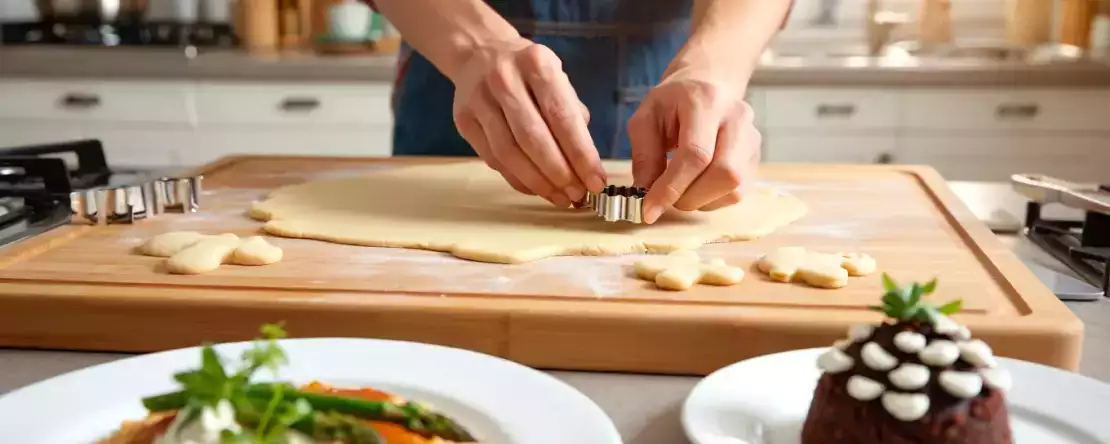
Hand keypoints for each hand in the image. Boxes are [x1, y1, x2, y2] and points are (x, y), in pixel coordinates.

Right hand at [451, 38, 606, 206]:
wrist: (480, 53)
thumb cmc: (529, 73)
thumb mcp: (557, 79)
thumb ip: (573, 116)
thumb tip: (587, 166)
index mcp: (536, 63)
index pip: (562, 117)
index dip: (581, 154)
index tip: (596, 181)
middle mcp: (505, 79)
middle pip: (533, 138)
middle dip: (559, 173)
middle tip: (578, 195)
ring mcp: (479, 99)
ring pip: (509, 153)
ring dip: (538, 182)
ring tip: (560, 197)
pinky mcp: (463, 120)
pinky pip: (493, 159)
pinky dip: (517, 179)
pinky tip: (536, 188)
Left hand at [628, 68, 760, 223]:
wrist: (709, 82)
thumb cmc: (674, 101)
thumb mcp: (646, 117)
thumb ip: (644, 155)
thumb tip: (646, 193)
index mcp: (707, 102)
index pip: (696, 153)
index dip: (672, 187)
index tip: (649, 208)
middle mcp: (737, 118)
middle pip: (724, 173)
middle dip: (689, 196)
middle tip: (666, 197)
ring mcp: (752, 137)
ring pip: (735, 187)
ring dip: (701, 200)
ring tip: (681, 189)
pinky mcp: (756, 156)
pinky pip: (738, 192)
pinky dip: (712, 199)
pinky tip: (697, 186)